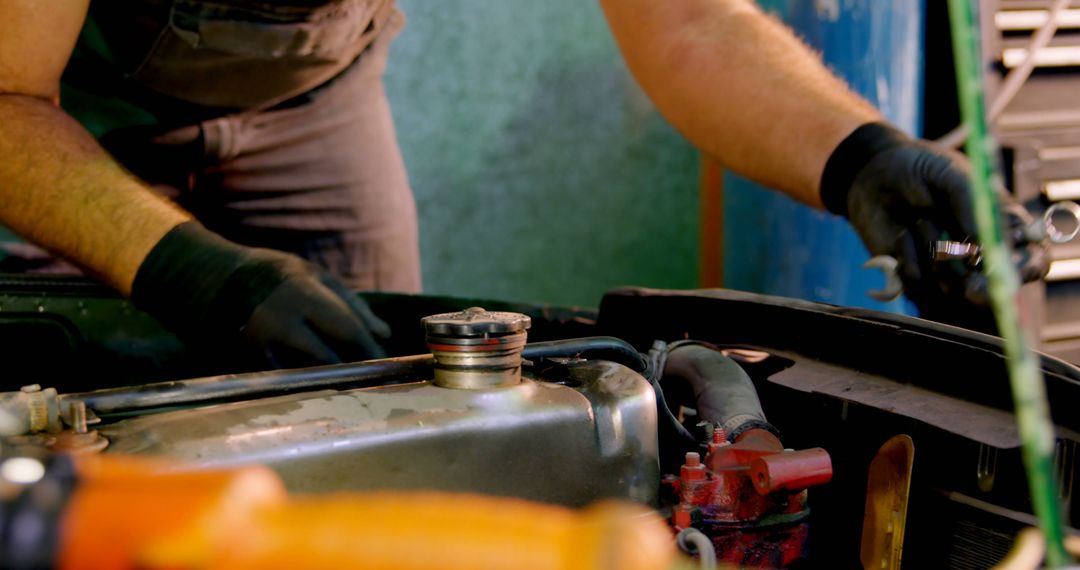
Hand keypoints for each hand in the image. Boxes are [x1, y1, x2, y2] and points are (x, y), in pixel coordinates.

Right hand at [131, 222, 389, 367]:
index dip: (370, 351)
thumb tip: (384, 335)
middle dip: (352, 371)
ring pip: (303, 376)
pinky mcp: (242, 362)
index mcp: (301, 294)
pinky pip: (280, 381)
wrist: (205, 278)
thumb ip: (351, 304)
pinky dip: (300, 385)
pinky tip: (314, 388)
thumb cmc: (271, 274)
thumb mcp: (313, 275)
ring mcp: (257, 345)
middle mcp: (278, 321)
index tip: (387, 363)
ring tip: (347, 387)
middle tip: (371, 381)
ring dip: (327, 382)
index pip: (347, 330)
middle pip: (327, 359)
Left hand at [820, 123, 1047, 321]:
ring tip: (920, 220)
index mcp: (1005, 230)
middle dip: (977, 288)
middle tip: (962, 276)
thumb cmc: (920, 169)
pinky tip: (902, 234)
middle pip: (994, 293)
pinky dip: (909, 261)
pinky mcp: (916, 282)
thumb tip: (987, 248)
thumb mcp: (951, 174)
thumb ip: (972, 206)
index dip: (1021, 270)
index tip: (999, 270)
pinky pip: (918, 289)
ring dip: (933, 257)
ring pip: (952, 294)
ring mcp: (948, 274)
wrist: (872, 174)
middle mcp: (982, 258)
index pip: (1032, 262)